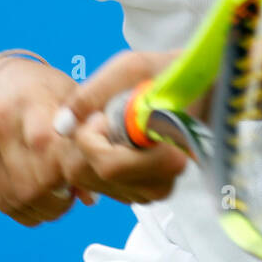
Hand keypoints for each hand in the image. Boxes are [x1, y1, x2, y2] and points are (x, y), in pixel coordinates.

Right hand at [0, 57, 94, 227]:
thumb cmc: (43, 90)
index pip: (44, 144)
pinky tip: (39, 199)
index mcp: (27, 99)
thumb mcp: (68, 97)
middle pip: (30, 181)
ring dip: (43, 208)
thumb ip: (84, 138)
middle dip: (59, 197)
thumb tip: (93, 198)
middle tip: (73, 192)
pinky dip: (25, 210)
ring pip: (14, 198)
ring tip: (59, 198)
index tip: (81, 172)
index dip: (67, 168)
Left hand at [54, 50, 189, 206]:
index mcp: (168, 158)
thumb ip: (93, 94)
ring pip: (85, 180)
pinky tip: (112, 136)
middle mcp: (159, 184)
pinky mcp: (137, 193)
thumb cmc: (170, 75)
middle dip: (84, 140)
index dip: (93, 136)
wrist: (199, 91)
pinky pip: (93, 181)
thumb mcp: (132, 67)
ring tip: (111, 122)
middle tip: (103, 114)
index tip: (104, 114)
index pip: (108, 166)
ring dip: (86, 147)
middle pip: (87, 175)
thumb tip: (62, 126)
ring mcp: (148, 193)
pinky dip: (92, 156)